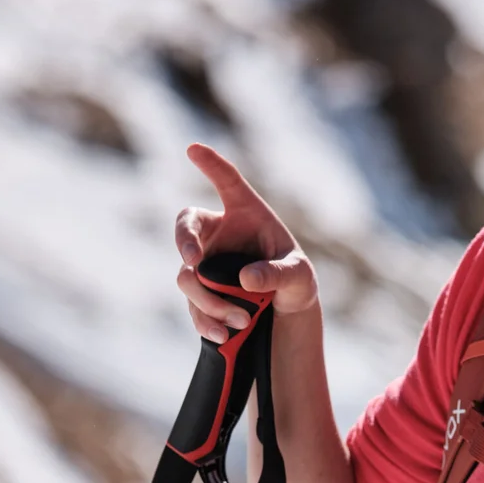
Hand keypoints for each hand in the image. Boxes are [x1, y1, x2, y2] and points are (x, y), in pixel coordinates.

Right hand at [175, 143, 317, 342]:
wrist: (285, 313)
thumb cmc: (296, 281)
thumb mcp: (299, 276)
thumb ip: (278, 273)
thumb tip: (247, 279)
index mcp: (246, 214)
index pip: (226, 182)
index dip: (211, 165)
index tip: (193, 148)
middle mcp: (218, 235)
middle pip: (186, 226)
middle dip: (183, 241)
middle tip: (192, 260)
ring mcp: (205, 264)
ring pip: (187, 276)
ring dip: (208, 299)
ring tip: (240, 321)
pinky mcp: (199, 293)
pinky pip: (192, 306)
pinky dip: (206, 321)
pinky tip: (223, 334)